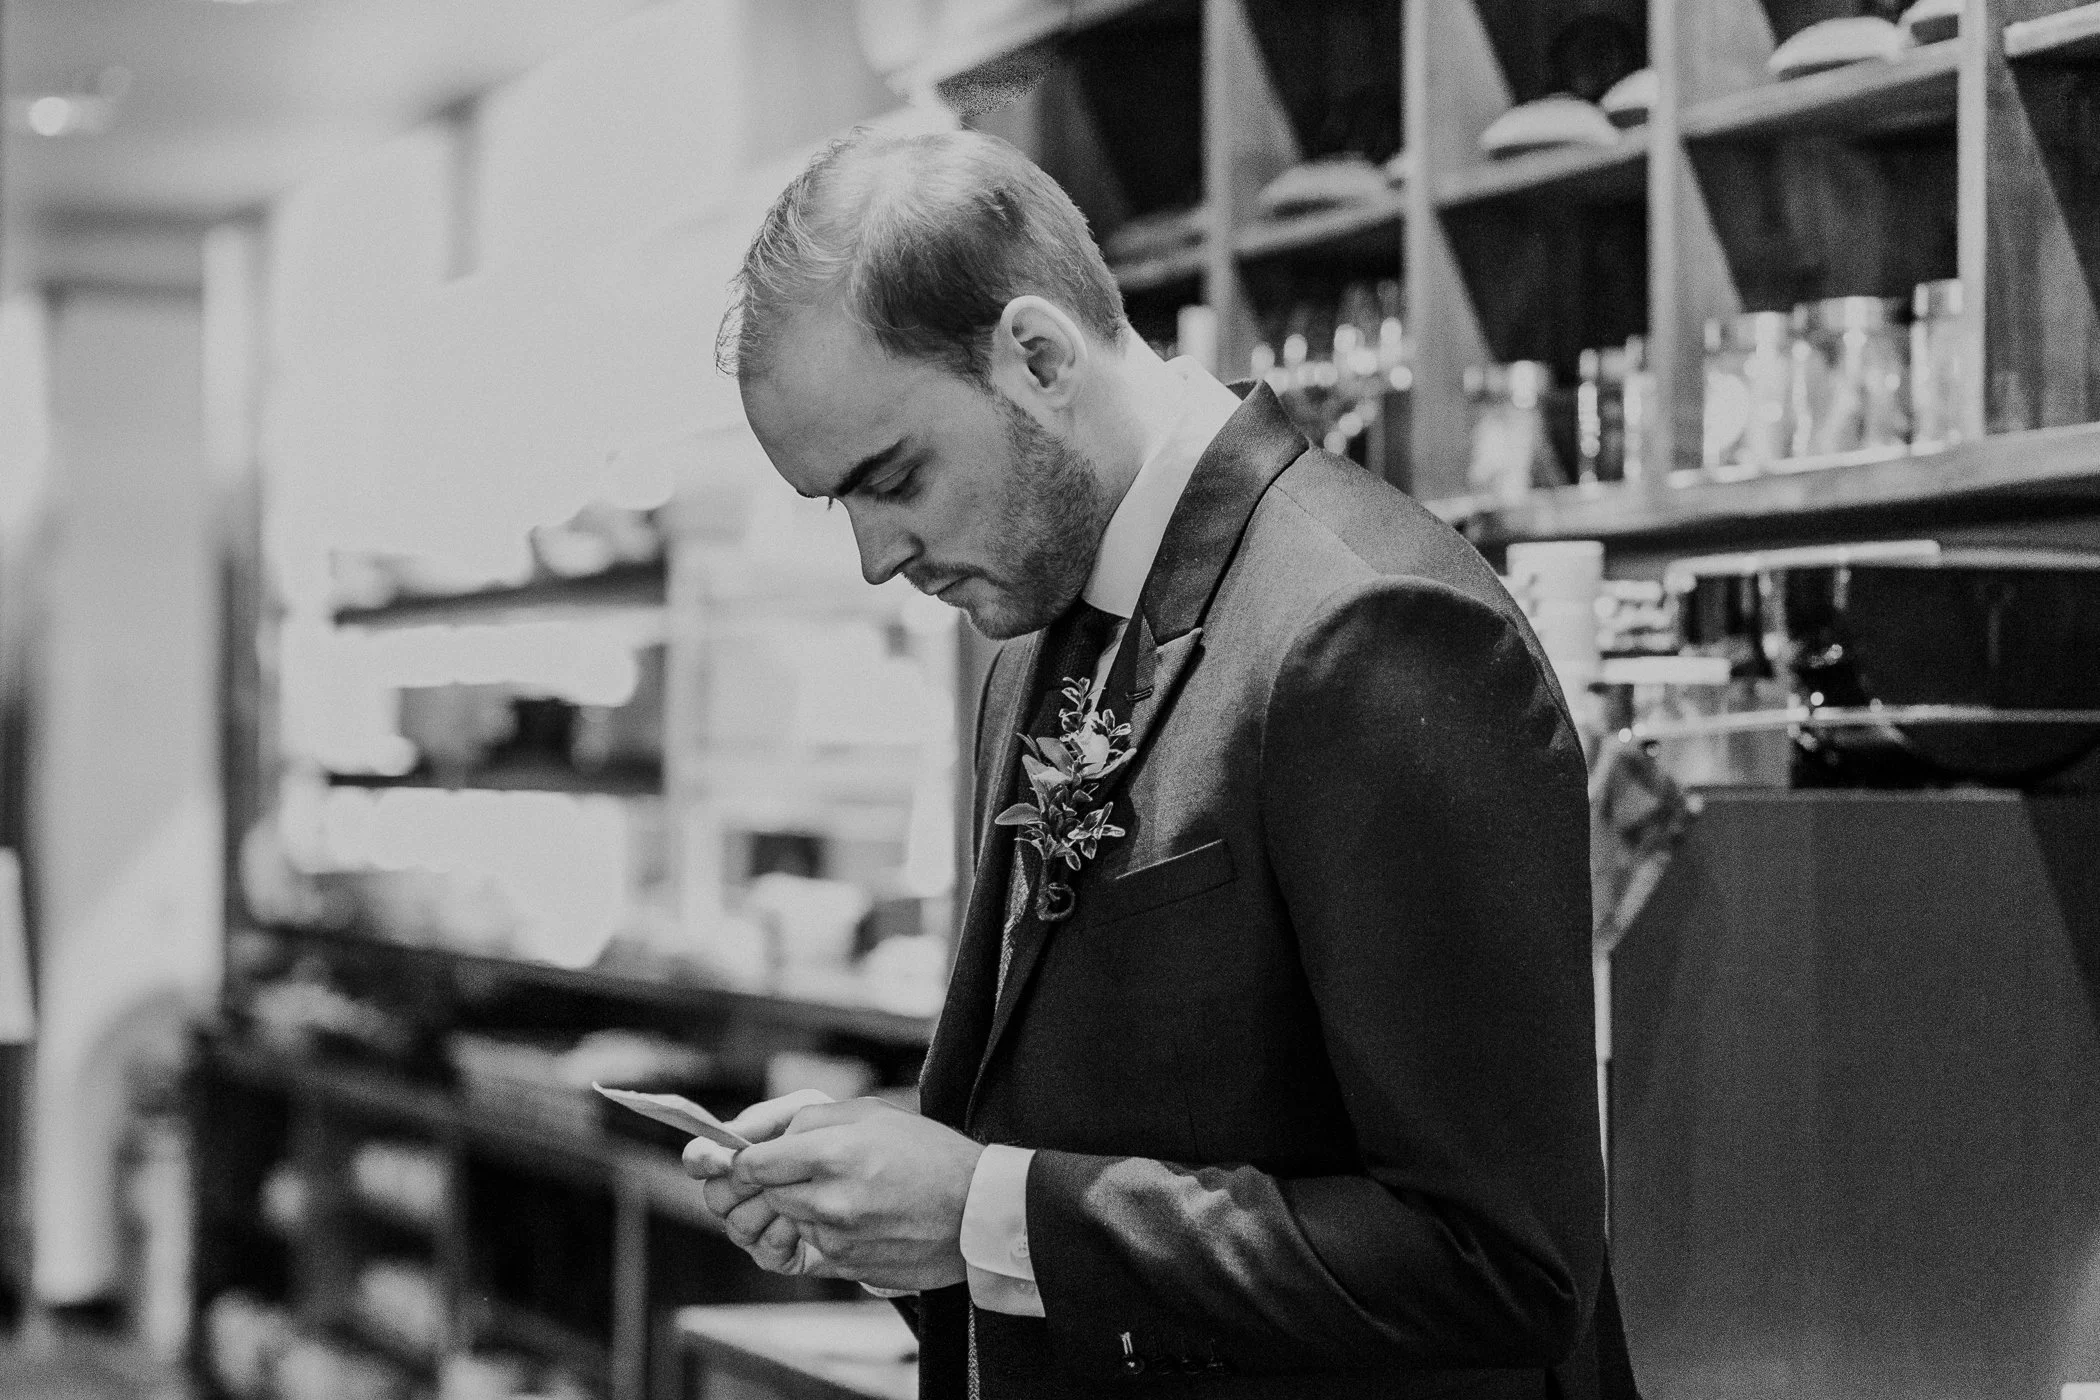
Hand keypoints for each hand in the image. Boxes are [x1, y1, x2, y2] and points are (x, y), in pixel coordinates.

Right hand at [682, 1090, 833, 1274]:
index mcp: (737, 1158)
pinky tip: (805, 1219)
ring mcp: (755, 1226)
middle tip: (773, 1175)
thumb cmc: (833, 1137)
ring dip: (769, 1207)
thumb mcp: (803, 1113)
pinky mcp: (777, 1255)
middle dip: (743, 1184)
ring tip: (801, 1192)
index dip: (702, 1159)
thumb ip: (765, 1118)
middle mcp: (739, 1195)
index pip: (700, 1160)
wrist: (872, 1177)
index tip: (718, 1159)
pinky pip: (764, 1248)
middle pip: (714, 1196)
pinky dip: (786, 1231)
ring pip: (736, 1224)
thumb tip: (731, 1132)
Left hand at [733, 1097, 983, 1291]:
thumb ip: (811, 1119)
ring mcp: (838, 1240)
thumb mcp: (872, 1113)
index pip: (752, 1165)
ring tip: (851, 1193)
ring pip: (793, 1222)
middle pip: (768, 1196)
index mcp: (831, 1154)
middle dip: (782, 1183)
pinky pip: (818, 1248)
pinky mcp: (849, 1268)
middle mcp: (829, 1202)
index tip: (760, 1159)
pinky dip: (830, 1233)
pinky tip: (866, 1217)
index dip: (750, 1160)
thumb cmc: (929, 1153)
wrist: (977, 1210)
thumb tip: (767, 1138)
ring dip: (807, 1209)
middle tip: (815, 1172)